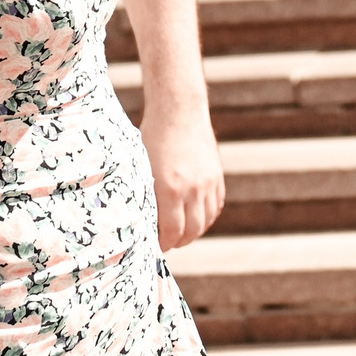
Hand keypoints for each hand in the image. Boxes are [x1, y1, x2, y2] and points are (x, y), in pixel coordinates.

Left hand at [143, 98, 225, 249]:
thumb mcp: (142, 167)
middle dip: (178, 241)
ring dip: (194, 231)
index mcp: (169, 189)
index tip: (155, 245)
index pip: (171, 232)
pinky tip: (195, 215)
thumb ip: (145, 194)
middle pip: (191, 231)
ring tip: (181, 232)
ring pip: (206, 221)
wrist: (179, 110)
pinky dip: (206, 216)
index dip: (163, 244)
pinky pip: (215, 206)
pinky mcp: (216, 175)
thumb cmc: (152, 137)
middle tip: (167, 242)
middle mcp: (192, 189)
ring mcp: (208, 183)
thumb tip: (139, 220)